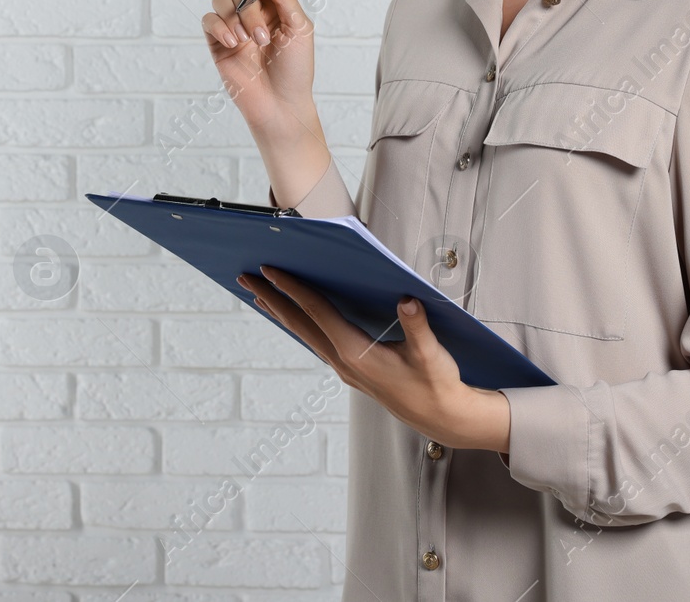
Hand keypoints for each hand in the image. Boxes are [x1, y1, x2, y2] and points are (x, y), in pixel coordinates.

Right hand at [202, 0, 318, 135]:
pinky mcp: (218, 45)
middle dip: (250, 11)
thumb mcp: (299, 29)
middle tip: (261, 37)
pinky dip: (218, 26)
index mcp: (275, 8)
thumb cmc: (296, 70)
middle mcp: (253, 16)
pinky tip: (232, 43)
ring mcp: (234, 30)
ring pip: (221, 2)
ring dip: (234, 18)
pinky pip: (208, 21)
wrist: (280, 105)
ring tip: (246, 42)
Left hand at [237, 266, 510, 452]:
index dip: (294, 289)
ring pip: (304, 334)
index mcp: (356, 354)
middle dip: (272, 298)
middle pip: (300, 324)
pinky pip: (316, 342)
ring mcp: (345, 368)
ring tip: (259, 294)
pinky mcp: (351, 370)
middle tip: (246, 276)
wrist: (444, 418)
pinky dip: (300, 325)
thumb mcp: (432, 355)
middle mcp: (344, 362)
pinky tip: (294, 318)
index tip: (271, 270)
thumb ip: (418, 327)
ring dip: (281, 313)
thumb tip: (407, 300)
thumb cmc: (438, 386)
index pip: (317, 313)